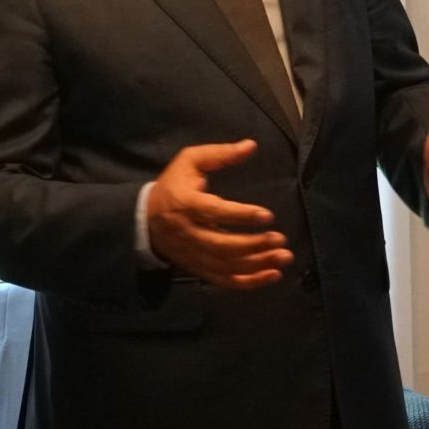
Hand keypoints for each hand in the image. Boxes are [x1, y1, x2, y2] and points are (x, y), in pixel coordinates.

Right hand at [145, 141, 293, 289]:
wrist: (145, 218)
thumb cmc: (173, 185)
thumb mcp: (190, 161)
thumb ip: (220, 154)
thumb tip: (251, 145)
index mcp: (185, 203)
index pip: (213, 212)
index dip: (240, 216)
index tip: (267, 216)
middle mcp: (188, 232)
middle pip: (222, 246)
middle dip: (254, 245)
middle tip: (281, 240)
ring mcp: (192, 254)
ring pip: (226, 266)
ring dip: (257, 264)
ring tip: (284, 257)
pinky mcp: (197, 268)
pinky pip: (224, 280)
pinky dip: (249, 282)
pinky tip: (272, 275)